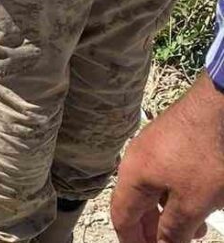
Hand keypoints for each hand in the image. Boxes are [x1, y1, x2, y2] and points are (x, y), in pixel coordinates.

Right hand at [112, 74, 223, 242]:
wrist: (220, 106)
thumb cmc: (206, 154)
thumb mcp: (193, 203)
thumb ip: (174, 230)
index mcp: (132, 176)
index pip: (122, 217)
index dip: (133, 241)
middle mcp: (136, 160)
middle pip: (137, 203)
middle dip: (155, 229)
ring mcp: (153, 146)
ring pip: (156, 188)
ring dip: (171, 212)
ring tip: (196, 228)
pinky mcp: (171, 138)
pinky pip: (167, 173)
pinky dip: (179, 193)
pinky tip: (202, 197)